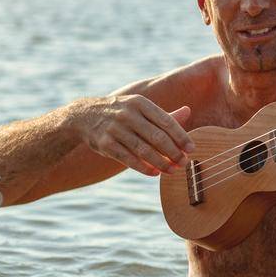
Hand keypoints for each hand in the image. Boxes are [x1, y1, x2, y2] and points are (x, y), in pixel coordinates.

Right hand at [78, 95, 193, 175]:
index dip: (180, 136)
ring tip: (172, 171)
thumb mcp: (139, 108)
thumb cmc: (120, 113)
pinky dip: (143, 167)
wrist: (84, 116)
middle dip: (173, 152)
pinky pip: (128, 159)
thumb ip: (162, 114)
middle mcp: (127, 114)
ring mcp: (115, 129)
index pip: (166, 121)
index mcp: (140, 103)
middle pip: (156, 137)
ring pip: (143, 150)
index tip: (191, 149)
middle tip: (184, 163)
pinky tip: (154, 173)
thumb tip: (188, 111)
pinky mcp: (105, 144)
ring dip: (160, 162)